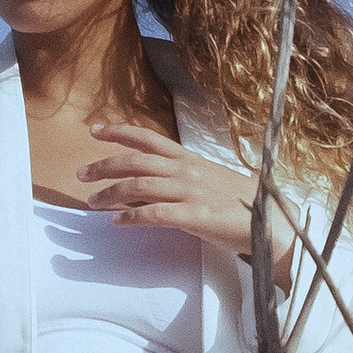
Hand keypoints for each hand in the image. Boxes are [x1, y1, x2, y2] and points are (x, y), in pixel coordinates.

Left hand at [82, 119, 295, 277]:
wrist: (272, 222)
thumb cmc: (241, 204)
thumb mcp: (209, 182)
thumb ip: (180, 180)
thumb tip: (150, 186)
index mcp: (190, 159)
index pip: (148, 139)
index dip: (119, 132)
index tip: (95, 130)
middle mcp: (186, 171)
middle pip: (135, 162)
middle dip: (103, 165)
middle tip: (81, 174)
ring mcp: (190, 192)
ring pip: (138, 186)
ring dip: (110, 194)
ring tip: (92, 203)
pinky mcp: (193, 216)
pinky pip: (153, 214)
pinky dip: (131, 218)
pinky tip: (117, 223)